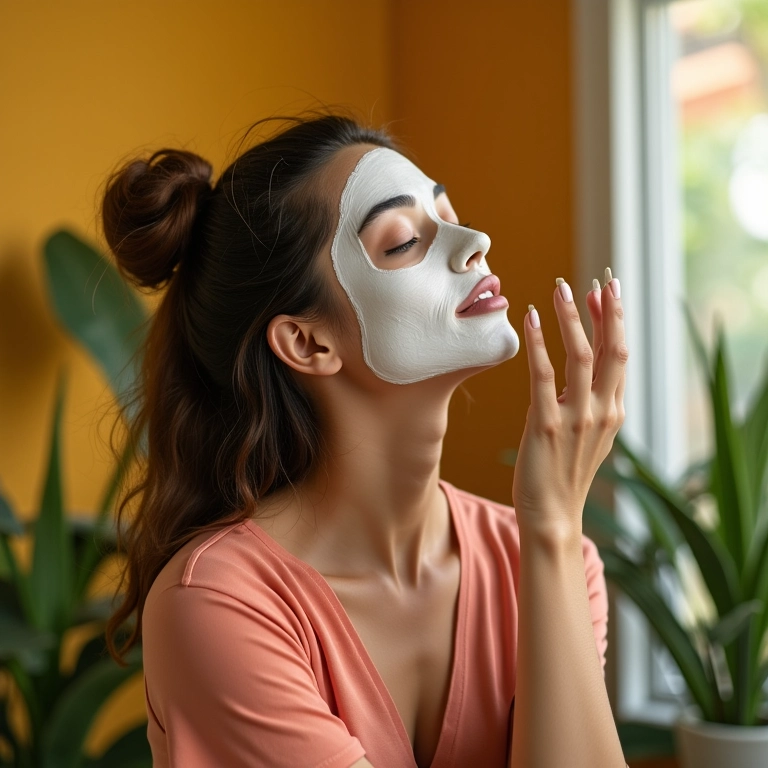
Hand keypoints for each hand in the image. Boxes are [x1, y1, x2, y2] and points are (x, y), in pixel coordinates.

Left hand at [511, 273, 627, 536]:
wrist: (553, 516)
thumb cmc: (565, 472)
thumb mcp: (589, 434)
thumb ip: (592, 402)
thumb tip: (582, 368)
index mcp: (614, 411)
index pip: (621, 355)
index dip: (615, 320)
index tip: (607, 291)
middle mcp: (602, 411)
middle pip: (613, 350)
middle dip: (608, 311)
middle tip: (601, 278)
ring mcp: (575, 418)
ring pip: (582, 356)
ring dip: (573, 318)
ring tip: (562, 289)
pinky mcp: (544, 424)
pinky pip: (542, 376)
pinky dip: (539, 344)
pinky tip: (532, 319)